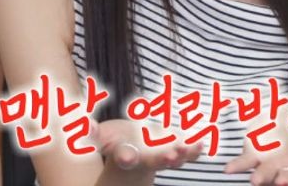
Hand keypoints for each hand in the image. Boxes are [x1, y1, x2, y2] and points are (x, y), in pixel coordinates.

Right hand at [90, 118, 204, 172]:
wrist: (133, 149)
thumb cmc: (115, 140)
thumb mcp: (101, 135)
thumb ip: (93, 132)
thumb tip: (84, 125)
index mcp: (125, 154)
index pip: (124, 156)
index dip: (126, 156)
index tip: (128, 157)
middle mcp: (145, 159)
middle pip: (154, 162)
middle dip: (163, 159)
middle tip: (171, 156)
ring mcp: (162, 156)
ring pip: (174, 158)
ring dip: (184, 154)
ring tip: (193, 146)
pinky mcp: (175, 151)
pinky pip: (187, 153)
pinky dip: (195, 149)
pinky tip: (203, 142)